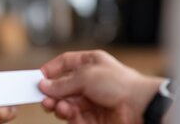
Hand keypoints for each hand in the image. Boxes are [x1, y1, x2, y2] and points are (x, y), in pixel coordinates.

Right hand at [39, 50, 162, 123]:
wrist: (141, 107)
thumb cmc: (121, 83)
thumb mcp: (86, 76)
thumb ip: (62, 83)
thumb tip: (44, 85)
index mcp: (91, 63)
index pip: (66, 63)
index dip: (52, 69)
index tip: (38, 77)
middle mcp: (91, 81)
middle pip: (63, 87)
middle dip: (52, 93)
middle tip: (43, 98)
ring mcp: (92, 100)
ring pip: (67, 103)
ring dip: (59, 105)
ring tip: (56, 107)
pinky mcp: (94, 118)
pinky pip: (75, 117)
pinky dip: (68, 116)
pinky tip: (67, 113)